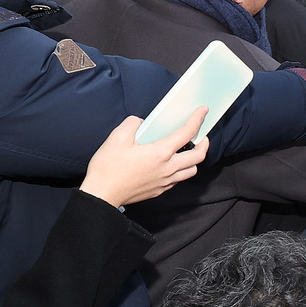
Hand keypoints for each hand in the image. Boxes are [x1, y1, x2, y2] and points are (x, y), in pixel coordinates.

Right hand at [81, 110, 208, 205]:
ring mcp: (165, 181)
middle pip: (199, 156)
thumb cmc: (108, 168)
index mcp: (160, 153)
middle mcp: (168, 168)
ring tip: (188, 151)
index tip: (203, 111)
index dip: (198, 119)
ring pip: (191, 171)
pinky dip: (182, 170)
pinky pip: (178, 180)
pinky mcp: (159, 191)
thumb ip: (132, 124)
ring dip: (194, 159)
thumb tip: (141, 123)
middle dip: (204, 143)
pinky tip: (172, 164)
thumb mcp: (117, 138)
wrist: (101, 195)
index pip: (187, 133)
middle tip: (201, 136)